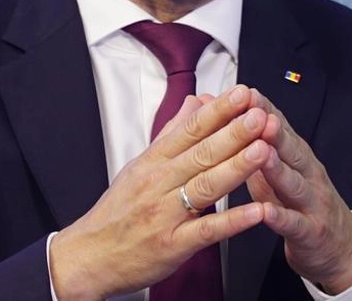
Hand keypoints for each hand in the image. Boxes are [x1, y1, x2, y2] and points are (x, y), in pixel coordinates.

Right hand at [49, 85, 270, 299]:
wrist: (88, 256)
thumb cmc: (115, 213)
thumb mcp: (138, 166)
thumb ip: (170, 135)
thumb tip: (193, 104)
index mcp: (153, 162)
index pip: (189, 130)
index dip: (217, 111)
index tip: (240, 94)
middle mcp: (159, 184)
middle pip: (201, 153)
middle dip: (234, 132)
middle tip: (259, 114)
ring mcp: (166, 214)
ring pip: (206, 186)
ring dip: (237, 167)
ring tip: (263, 149)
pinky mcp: (173, 245)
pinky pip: (206, 231)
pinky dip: (233, 221)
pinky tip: (256, 211)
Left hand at [246, 89, 351, 293]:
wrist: (341, 247)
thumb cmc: (300, 203)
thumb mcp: (279, 172)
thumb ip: (254, 148)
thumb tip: (226, 119)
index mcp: (297, 156)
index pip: (281, 127)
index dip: (265, 109)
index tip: (246, 91)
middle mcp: (307, 173)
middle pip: (290, 148)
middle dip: (273, 129)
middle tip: (256, 111)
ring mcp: (312, 202)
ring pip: (293, 182)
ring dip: (277, 167)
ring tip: (262, 151)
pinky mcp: (311, 232)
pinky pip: (294, 223)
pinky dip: (280, 216)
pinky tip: (266, 211)